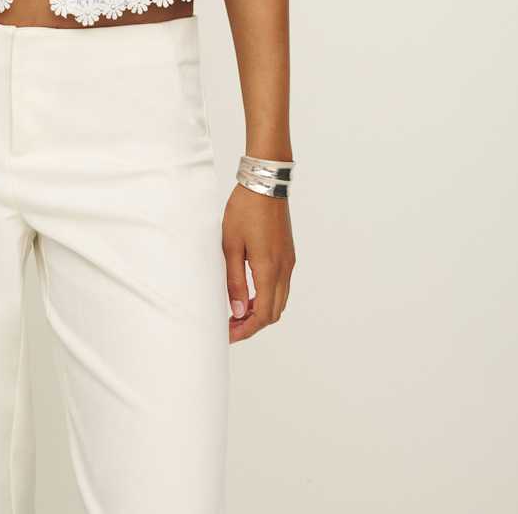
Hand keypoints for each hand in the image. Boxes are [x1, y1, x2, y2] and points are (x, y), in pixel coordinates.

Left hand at [222, 182, 295, 342]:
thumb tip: (237, 311)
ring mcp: (289, 262)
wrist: (264, 183)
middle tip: (230, 325)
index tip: (228, 334)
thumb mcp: (230, 245)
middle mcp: (284, 269)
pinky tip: (249, 292)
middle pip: (274, 312)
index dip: (246, 329)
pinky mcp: (288, 253)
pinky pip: (281, 285)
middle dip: (253, 324)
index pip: (263, 315)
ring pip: (279, 300)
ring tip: (237, 310)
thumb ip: (234, 281)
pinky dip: (267, 296)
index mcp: (269, 269)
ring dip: (260, 310)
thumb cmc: (244, 210)